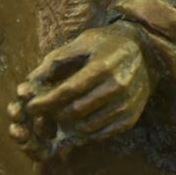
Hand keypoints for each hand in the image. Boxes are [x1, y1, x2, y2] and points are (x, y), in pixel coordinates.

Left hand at [8, 23, 154, 159]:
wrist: (144, 49)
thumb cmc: (107, 43)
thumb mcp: (82, 42)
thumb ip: (55, 60)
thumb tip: (30, 81)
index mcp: (103, 65)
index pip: (68, 90)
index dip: (46, 101)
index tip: (30, 106)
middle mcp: (117, 86)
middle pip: (76, 110)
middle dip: (55, 113)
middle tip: (45, 110)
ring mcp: (126, 104)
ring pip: (87, 125)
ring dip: (69, 124)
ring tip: (61, 114)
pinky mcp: (131, 116)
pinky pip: (102, 133)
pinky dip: (86, 131)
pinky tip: (79, 121)